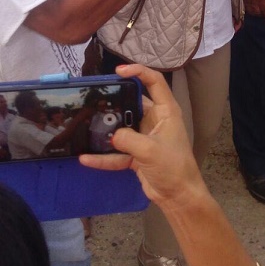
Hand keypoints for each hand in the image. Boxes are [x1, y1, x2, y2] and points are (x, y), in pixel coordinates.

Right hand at [80, 64, 205, 207]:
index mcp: (166, 111)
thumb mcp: (150, 150)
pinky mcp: (137, 155)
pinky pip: (117, 152)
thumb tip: (111, 135)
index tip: (119, 70)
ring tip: (85, 125)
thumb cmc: (172, 166)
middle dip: (116, 101)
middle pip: (133, 104)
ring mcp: (145, 137)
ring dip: (106, 130)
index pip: (155, 83)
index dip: (139, 72)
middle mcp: (155, 120)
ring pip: (122, 128)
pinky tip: (86, 158)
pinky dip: (103, 156)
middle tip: (94, 98)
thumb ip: (128, 139)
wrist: (177, 195)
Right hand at [243, 0, 264, 17]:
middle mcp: (254, 2)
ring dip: (254, 13)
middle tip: (262, 14)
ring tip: (256, 13)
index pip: (264, 9)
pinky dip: (249, 10)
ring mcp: (247, 2)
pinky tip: (250, 10)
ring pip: (251, 12)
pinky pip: (246, 8)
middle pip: (257, 12)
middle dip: (260, 14)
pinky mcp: (242, 0)